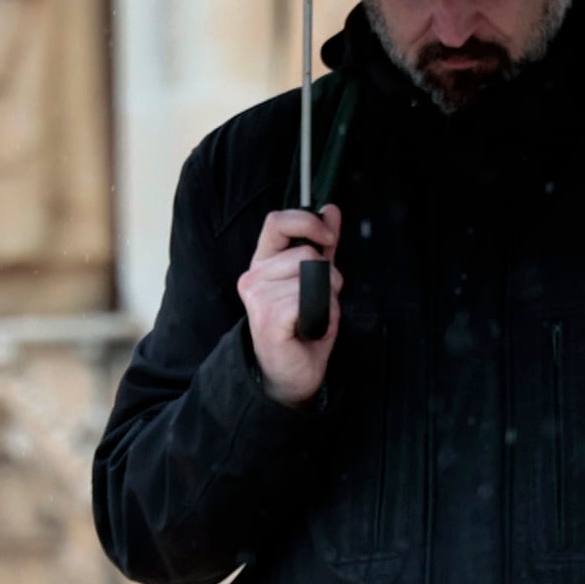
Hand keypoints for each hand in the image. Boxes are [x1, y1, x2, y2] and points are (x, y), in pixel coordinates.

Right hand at [238, 205, 342, 408]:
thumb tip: (330, 209)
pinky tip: (309, 328)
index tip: (328, 238)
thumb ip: (322, 246)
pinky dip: (321, 314)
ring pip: (312, 277)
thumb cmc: (303, 329)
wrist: (293, 374)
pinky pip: (309, 299)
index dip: (307, 222)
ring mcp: (257, 296)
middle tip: (319, 302)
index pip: (277, 221)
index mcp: (263, 264)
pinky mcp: (268, 316)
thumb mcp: (316, 281)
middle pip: (306, 254)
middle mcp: (253, 277)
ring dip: (327, 299)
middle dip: (328, 277)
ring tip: (313, 317)